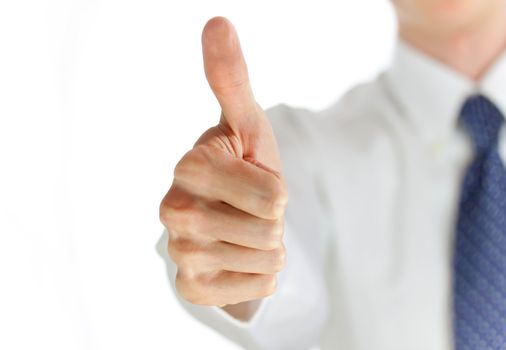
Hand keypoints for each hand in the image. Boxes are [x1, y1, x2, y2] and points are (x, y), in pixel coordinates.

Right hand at [160, 17, 287, 306]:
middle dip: (272, 219)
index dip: (276, 190)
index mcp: (188, 168)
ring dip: (268, 246)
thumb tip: (217, 22)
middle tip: (250, 209)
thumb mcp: (245, 123)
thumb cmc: (240, 166)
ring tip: (244, 231)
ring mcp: (181, 254)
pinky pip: (259, 287)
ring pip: (267, 260)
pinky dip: (261, 273)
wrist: (226, 218)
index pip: (273, 195)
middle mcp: (173, 212)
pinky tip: (238, 258)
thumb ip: (231, 77)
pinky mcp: (193, 288)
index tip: (252, 180)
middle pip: (269, 229)